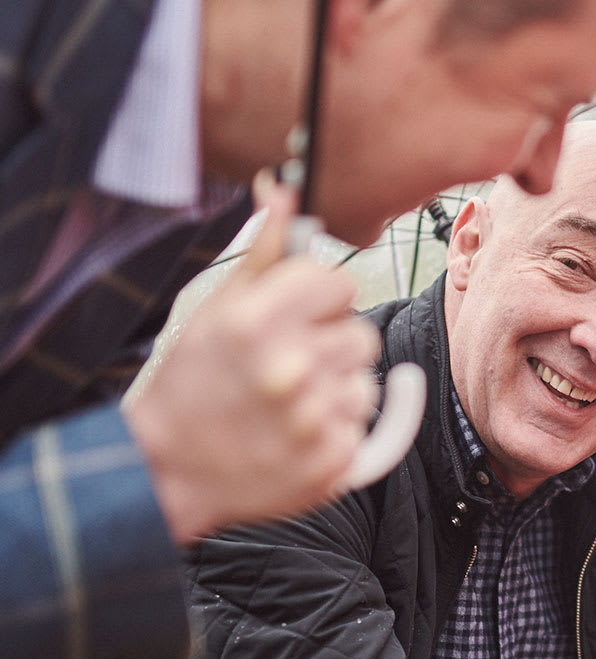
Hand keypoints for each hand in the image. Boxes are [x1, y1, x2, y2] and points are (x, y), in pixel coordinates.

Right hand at [125, 179, 381, 543]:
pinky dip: (338, 432)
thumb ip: (263, 253)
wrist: (167, 468)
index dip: (323, 298)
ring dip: (337, 389)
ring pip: (366, 383)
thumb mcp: (215, 308)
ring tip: (289, 402)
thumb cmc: (192, 381)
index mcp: (258, 322)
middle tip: (290, 363)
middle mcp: (289, 368)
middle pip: (362, 335)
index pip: (341, 284)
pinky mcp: (330, 464)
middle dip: (332, 344)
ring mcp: (312, 420)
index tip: (301, 313)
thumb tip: (286, 190)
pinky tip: (298, 433)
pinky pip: (365, 429)